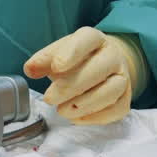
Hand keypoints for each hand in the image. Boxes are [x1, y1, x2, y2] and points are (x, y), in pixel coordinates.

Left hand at [24, 27, 142, 124]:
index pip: (87, 40)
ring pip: (111, 90)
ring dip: (84, 104)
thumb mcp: (59, 53)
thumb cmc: (78, 59)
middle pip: (99, 68)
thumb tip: (30, 69)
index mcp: (95, 39)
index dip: (71, 53)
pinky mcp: (126, 98)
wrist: (105, 64)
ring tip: (61, 111)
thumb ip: (43, 60)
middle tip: (49, 98)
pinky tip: (76, 117)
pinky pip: (116, 110)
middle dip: (71, 86)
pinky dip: (95, 117)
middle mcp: (113, 56)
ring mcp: (123, 77)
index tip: (55, 67)